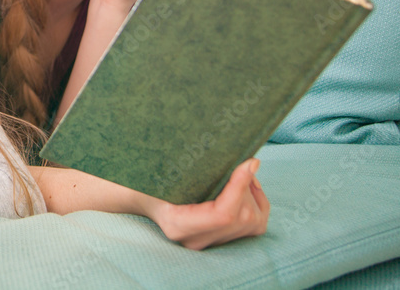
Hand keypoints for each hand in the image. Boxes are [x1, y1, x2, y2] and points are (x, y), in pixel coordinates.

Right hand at [146, 159, 269, 249]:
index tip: (249, 162)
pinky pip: (254, 227)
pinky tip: (248, 187)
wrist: (141, 195)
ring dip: (254, 195)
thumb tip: (238, 156)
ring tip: (243, 174)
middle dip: (248, 187)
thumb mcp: (162, 167)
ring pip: (253, 223)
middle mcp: (196, 240)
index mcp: (178, 225)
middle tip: (243, 163)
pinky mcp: (222, 240)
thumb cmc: (149, 177)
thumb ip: (193, 163)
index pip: (222, 215)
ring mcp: (210, 243)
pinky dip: (258, 204)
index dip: (240, 187)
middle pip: (242, 217)